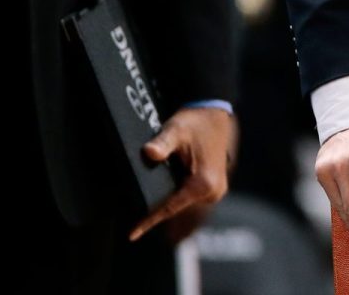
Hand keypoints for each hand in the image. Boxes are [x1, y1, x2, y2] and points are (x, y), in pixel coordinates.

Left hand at [129, 107, 236, 241]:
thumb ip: (162, 143)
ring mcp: (216, 191)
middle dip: (157, 213)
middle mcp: (213, 191)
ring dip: (168, 204)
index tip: (132, 234)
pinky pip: (190, 198)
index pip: (171, 208)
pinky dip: (177, 198)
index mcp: (204, 183)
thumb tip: (148, 152)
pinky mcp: (214, 188)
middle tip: (134, 223)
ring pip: (183, 204)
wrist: (213, 113)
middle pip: (177, 208)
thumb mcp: (176, 130)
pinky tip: (164, 194)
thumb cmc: (194, 122)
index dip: (149, 221)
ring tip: (146, 212)